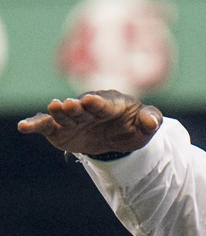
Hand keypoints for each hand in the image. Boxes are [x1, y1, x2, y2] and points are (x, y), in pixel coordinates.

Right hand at [17, 90, 162, 154]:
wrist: (120, 135)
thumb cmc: (134, 124)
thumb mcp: (147, 125)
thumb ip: (151, 120)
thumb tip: (151, 121)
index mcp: (110, 104)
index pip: (104, 103)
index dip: (98, 103)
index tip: (90, 100)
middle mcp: (89, 108)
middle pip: (81, 108)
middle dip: (76, 107)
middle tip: (69, 105)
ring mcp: (74, 119)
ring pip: (64, 116)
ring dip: (58, 113)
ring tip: (52, 109)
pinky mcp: (61, 130)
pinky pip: (47, 126)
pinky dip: (36, 125)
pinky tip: (24, 127)